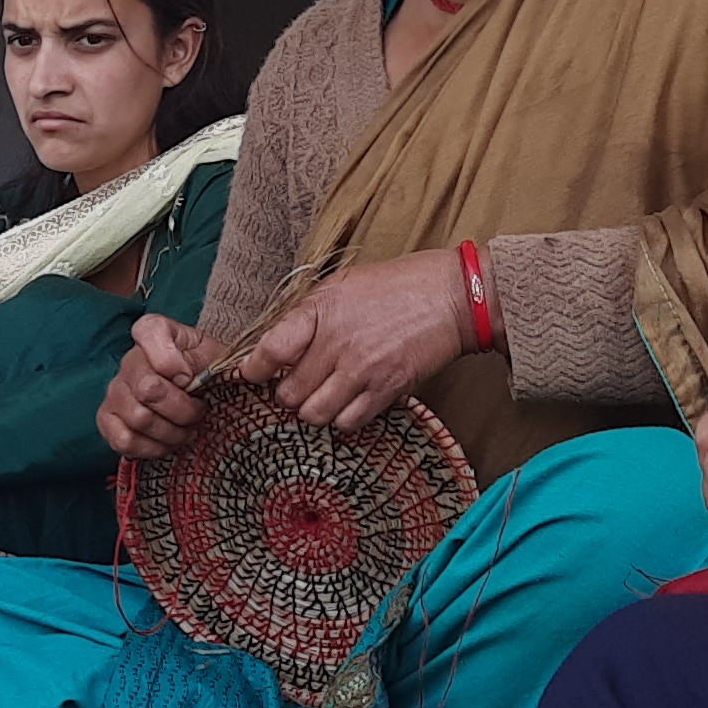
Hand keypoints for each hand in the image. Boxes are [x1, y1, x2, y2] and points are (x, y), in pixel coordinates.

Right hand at [100, 313, 212, 459]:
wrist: (195, 392)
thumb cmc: (205, 372)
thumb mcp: (218, 357)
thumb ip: (220, 360)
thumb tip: (218, 373)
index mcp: (154, 332)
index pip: (150, 333)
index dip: (173, 362)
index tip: (192, 379)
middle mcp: (129, 360)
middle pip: (148, 389)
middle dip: (182, 410)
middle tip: (198, 414)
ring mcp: (115, 391)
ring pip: (139, 419)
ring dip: (171, 433)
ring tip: (186, 431)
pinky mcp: (107, 419)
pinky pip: (124, 440)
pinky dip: (151, 449)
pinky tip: (166, 443)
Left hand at [241, 246, 470, 432]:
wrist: (454, 297)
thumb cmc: (397, 286)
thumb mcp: (343, 284)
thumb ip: (308, 314)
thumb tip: (276, 343)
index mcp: (321, 311)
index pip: (269, 350)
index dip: (254, 368)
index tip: (253, 373)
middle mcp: (337, 343)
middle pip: (288, 394)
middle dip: (288, 393)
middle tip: (298, 384)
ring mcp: (362, 370)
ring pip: (314, 415)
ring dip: (314, 410)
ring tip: (323, 396)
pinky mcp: (387, 390)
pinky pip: (348, 423)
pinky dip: (343, 418)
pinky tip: (349, 401)